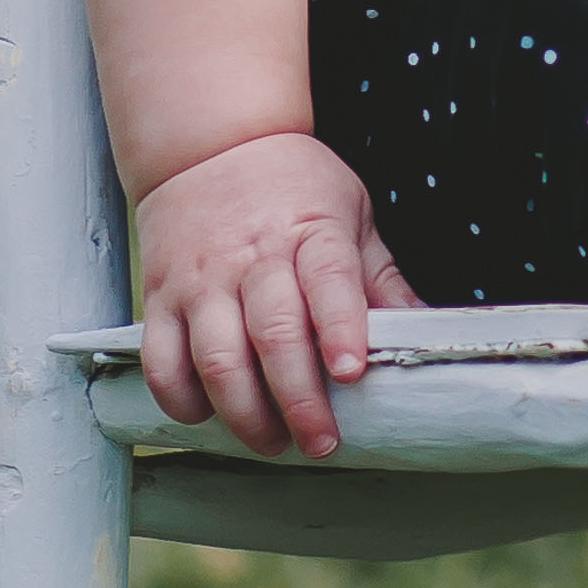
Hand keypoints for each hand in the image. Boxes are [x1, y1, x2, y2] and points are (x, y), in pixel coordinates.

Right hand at [132, 130, 414, 455]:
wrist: (209, 145)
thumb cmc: (292, 186)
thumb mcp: (351, 214)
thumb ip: (380, 278)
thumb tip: (426, 332)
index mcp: (311, 233)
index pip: (328, 282)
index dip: (340, 330)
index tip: (352, 372)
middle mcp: (252, 259)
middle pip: (273, 335)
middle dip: (299, 399)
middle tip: (321, 441)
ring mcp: (201, 281)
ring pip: (216, 358)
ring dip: (245, 412)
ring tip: (272, 440)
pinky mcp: (161, 299)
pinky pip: (162, 361)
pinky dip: (183, 400)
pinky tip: (210, 415)